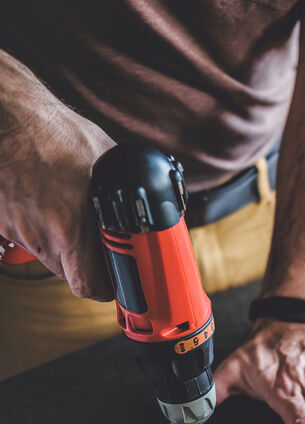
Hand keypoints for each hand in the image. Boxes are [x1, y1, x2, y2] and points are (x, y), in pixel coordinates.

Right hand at [0, 89, 114, 299]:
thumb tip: (151, 204)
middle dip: (86, 266)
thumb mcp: (108, 162)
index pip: (88, 285)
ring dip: (61, 246)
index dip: (105, 288)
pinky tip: (45, 202)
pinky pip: (24, 236)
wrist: (7, 116)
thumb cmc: (56, 132)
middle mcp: (39, 234)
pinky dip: (36, 228)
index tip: (115, 281)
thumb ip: (127, 190)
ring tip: (69, 215)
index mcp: (69, 227)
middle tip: (98, 248)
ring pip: (46, 256)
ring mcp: (15, 228)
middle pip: (68, 274)